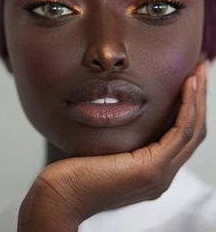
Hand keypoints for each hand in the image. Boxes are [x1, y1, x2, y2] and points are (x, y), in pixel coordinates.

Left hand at [17, 62, 206, 231]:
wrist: (62, 194)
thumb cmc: (76, 170)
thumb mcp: (108, 147)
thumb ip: (124, 135)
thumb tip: (124, 104)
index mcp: (154, 169)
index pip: (182, 135)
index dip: (191, 106)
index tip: (190, 79)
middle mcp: (164, 175)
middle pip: (195, 130)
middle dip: (201, 97)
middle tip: (202, 69)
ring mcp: (161, 174)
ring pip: (193, 129)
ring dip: (199, 96)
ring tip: (199, 71)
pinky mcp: (153, 169)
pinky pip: (180, 131)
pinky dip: (188, 106)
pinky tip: (187, 85)